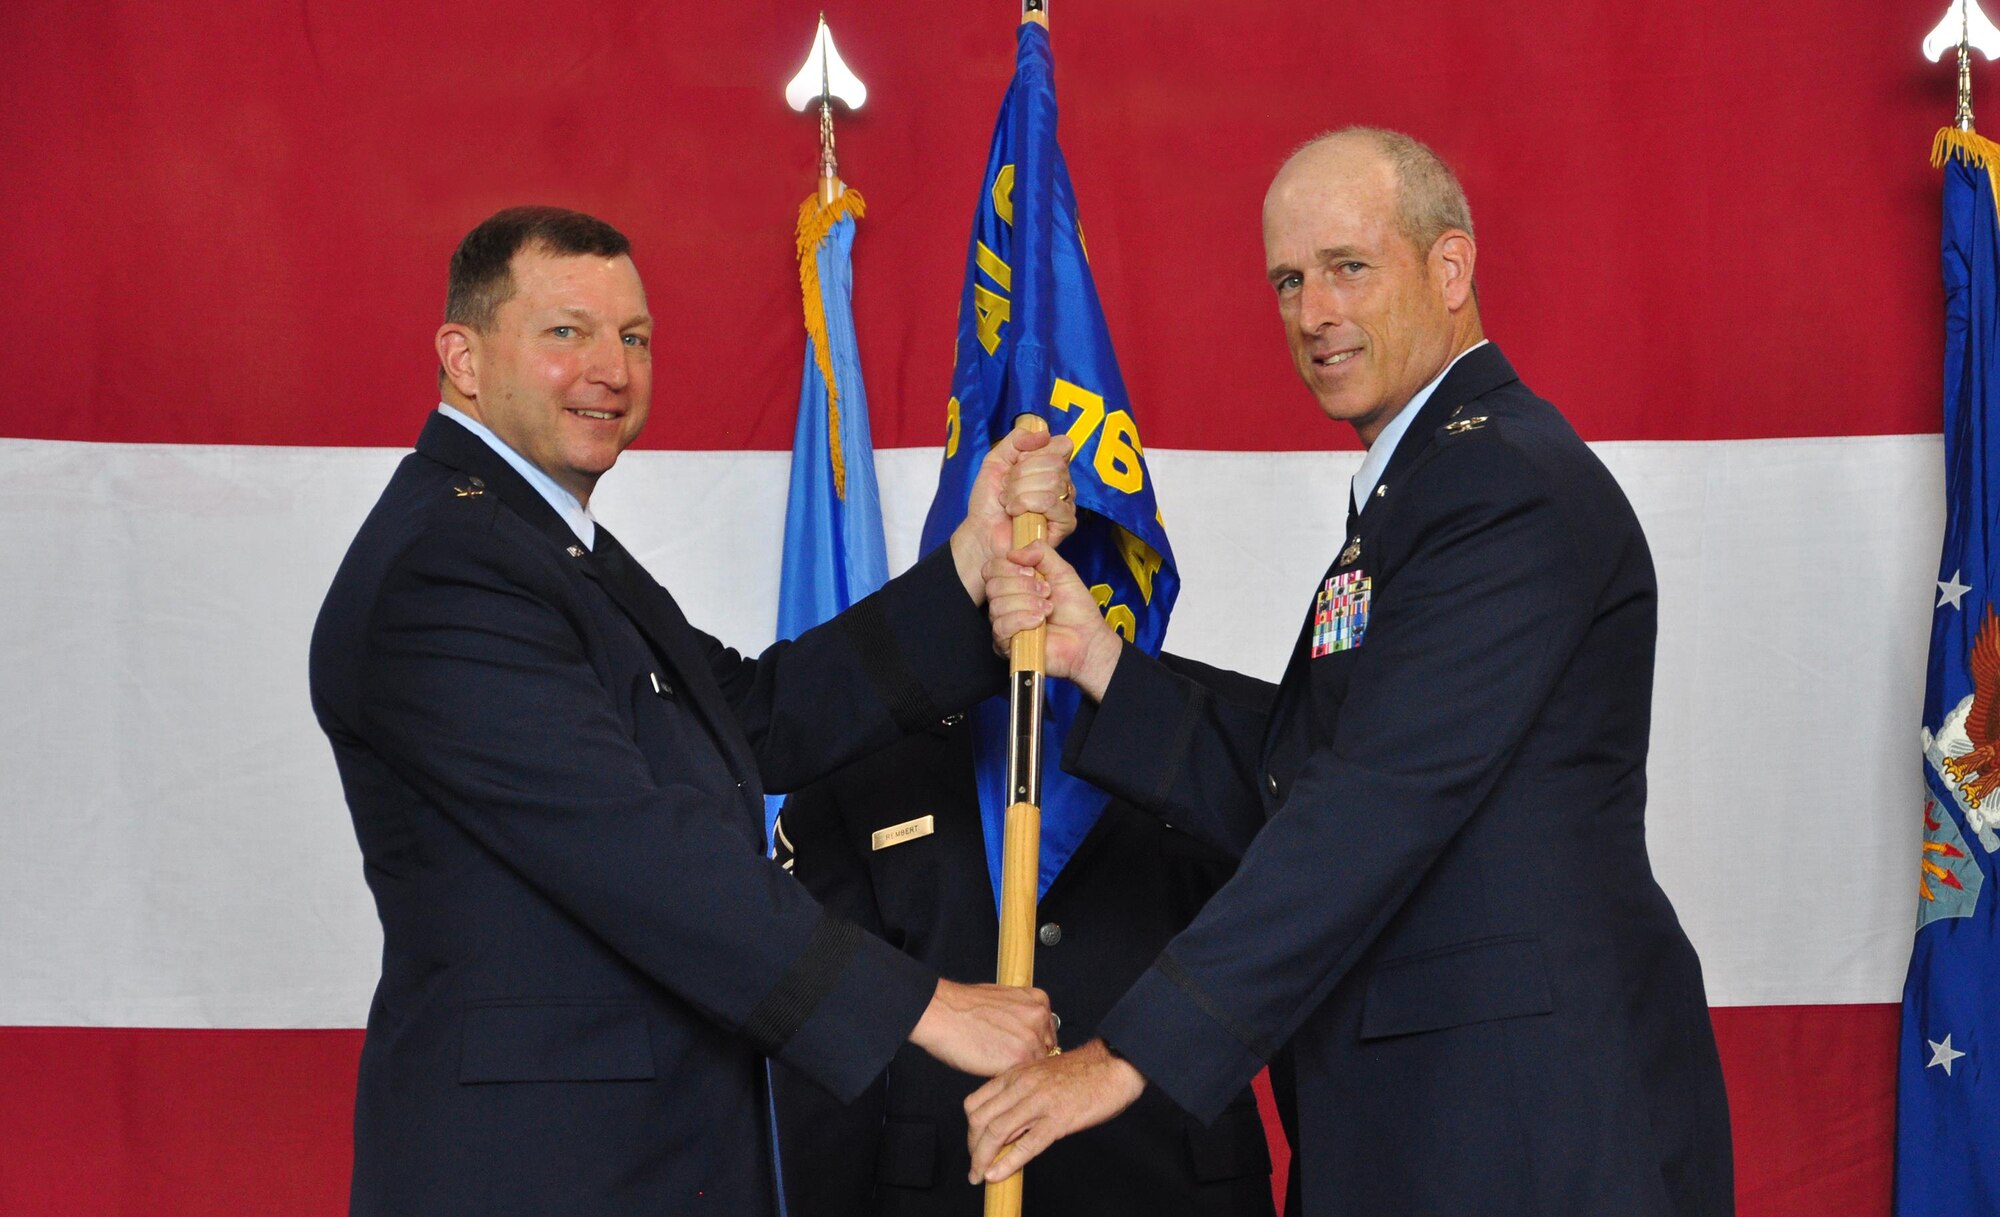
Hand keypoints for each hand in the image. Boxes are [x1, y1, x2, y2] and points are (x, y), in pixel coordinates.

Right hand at [908, 979, 1055, 1076]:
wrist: (942, 1013)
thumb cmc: (963, 1007)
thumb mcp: (1004, 1000)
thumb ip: (1021, 1016)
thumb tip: (1024, 1031)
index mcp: (1038, 1001)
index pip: (1047, 1033)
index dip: (1033, 1045)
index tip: (1021, 1052)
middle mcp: (1040, 1019)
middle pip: (1045, 1051)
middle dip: (1029, 1059)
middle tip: (1007, 1062)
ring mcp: (1032, 1040)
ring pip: (1034, 1066)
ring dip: (1019, 1071)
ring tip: (997, 1067)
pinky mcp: (1019, 1060)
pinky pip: (1020, 1077)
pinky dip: (1008, 1079)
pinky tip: (991, 1070)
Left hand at [949, 427, 1076, 602]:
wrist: (980, 532)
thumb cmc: (989, 502)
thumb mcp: (996, 460)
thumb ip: (1017, 440)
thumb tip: (1043, 434)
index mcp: (1052, 466)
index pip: (1062, 444)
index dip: (1034, 453)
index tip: (1016, 466)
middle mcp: (1064, 483)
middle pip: (1054, 462)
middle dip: (1021, 475)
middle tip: (1007, 489)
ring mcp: (1067, 503)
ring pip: (1052, 481)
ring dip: (1020, 491)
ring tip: (1009, 503)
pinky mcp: (1066, 523)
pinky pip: (1052, 502)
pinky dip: (1026, 504)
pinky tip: (1017, 513)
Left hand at [964, 1039, 1145, 1182]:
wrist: (1113, 1063)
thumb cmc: (1081, 1071)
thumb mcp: (1040, 1074)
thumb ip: (1019, 1093)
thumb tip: (1005, 1124)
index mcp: (1016, 1074)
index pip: (975, 1103)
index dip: (969, 1129)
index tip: (973, 1145)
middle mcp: (1022, 1086)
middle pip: (980, 1120)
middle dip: (972, 1148)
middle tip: (974, 1166)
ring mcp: (1039, 1102)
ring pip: (997, 1132)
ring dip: (982, 1159)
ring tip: (979, 1175)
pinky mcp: (1058, 1119)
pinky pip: (1026, 1145)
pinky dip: (1007, 1164)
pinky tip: (996, 1175)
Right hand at [983, 541, 1123, 699]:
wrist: (1087, 639)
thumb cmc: (1076, 610)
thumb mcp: (1062, 571)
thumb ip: (1041, 553)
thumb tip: (1014, 552)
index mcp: (1014, 584)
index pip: (992, 569)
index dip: (1010, 567)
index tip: (1032, 572)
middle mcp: (1005, 603)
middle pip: (993, 586)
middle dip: (1023, 586)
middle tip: (1046, 592)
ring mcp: (1004, 624)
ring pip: (997, 605)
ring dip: (1027, 603)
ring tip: (1047, 608)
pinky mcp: (1006, 645)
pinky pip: (1001, 626)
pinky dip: (1022, 620)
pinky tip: (1039, 621)